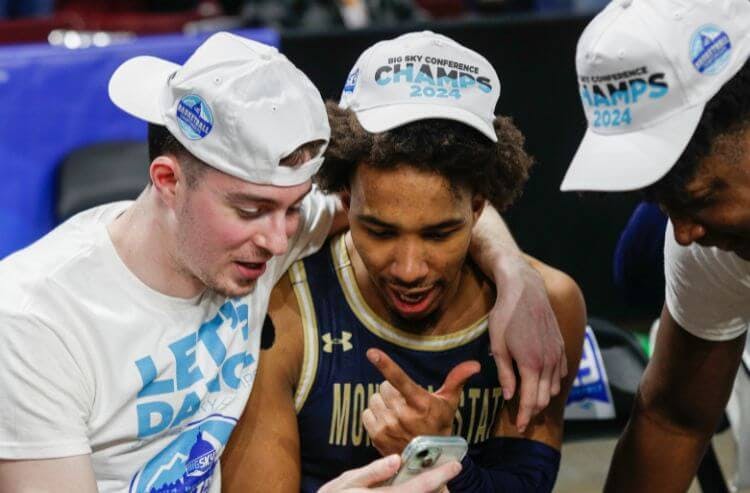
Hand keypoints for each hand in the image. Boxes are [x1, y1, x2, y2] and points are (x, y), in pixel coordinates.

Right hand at [318, 454, 460, 491]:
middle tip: (446, 472)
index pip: (417, 488)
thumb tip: (396, 460)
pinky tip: (419, 487)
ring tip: (436, 483)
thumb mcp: (345, 484)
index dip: (438, 476)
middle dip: (440, 488)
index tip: (455, 465)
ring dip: (430, 492)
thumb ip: (372, 473)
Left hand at [362, 348, 479, 455]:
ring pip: (374, 399)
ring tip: (396, 414)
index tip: (372, 352)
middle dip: (392, 392)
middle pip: (384, 387)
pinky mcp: (377, 436)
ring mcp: (388, 426)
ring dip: (383, 404)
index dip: (385, 365)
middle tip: (404, 403)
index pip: (400, 379)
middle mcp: (402, 415)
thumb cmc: (439, 426)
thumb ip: (457, 380)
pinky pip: (366, 413)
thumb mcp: (449, 403)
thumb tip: (475, 364)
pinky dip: (374, 416)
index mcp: (420, 403)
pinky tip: (387, 423)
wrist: (429, 462)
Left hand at [490, 254, 565, 431]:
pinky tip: (542, 383)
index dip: (524, 416)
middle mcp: (549, 362)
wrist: (525, 289)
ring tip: (529, 403)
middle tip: (522, 420)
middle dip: (532, 411)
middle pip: (544, 398)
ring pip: (554, 387)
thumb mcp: (498, 345)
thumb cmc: (505, 316)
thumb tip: (510, 396)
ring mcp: (557, 353)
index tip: (519, 427)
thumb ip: (505, 373)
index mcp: (531, 364)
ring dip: (542, 398)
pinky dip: (552, 383)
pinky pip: (560, 373)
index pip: (530, 400)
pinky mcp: (561, 346)